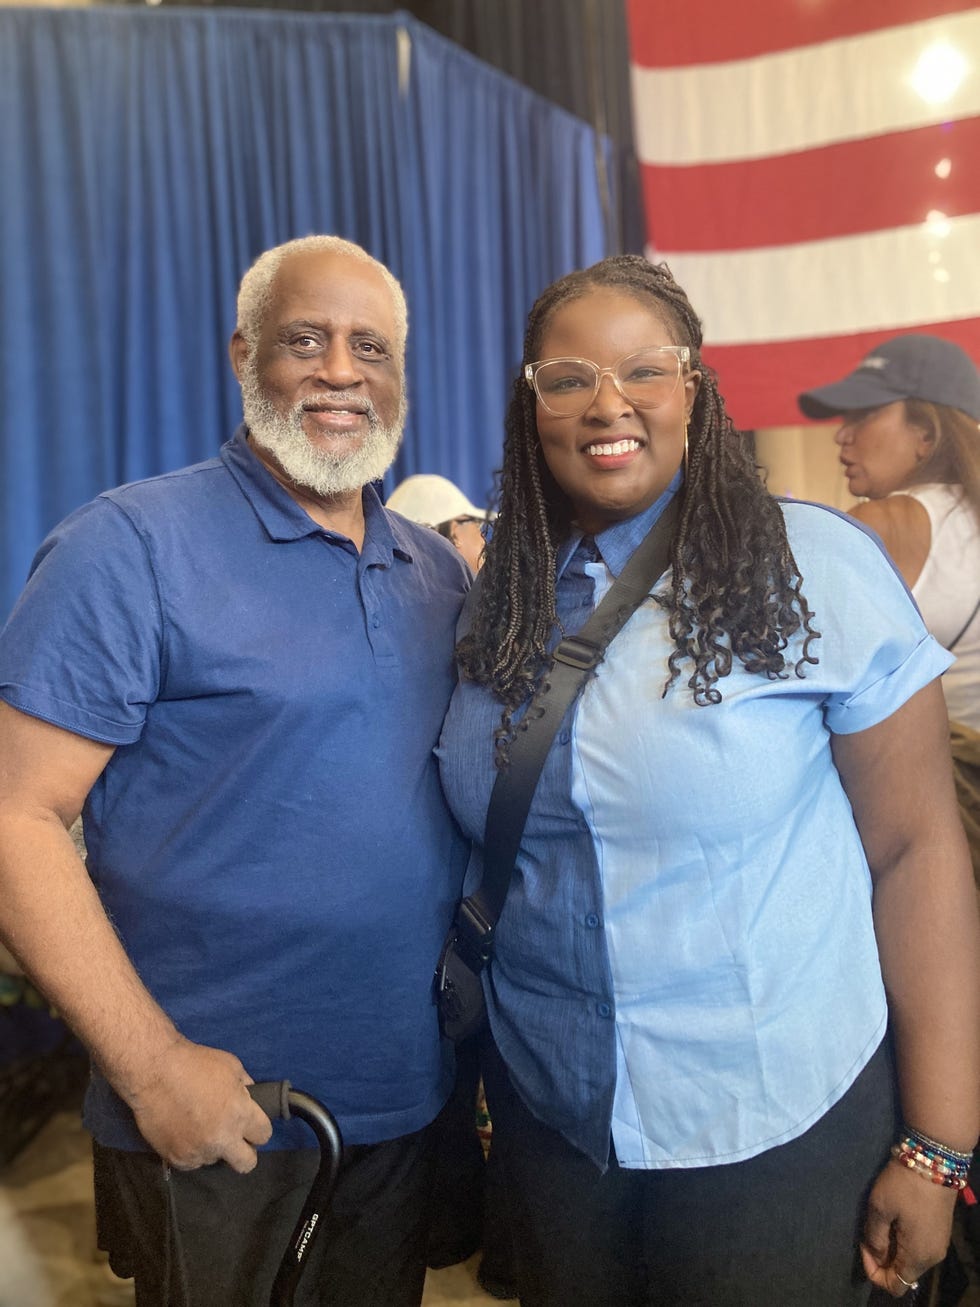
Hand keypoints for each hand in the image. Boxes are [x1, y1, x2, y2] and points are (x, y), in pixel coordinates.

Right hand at [119, 1035, 272, 1172]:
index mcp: (240, 1114)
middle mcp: (223, 1138)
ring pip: (215, 1160)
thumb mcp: (232, 1067)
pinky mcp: (177, 1159)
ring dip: (212, 1147)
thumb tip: (250, 1099)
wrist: (154, 1071)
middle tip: (233, 1138)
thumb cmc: (195, 1063)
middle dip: (245, 1152)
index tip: (250, 1124)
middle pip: (247, 1163)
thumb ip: (245, 1088)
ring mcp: (199, 1152)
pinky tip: (183, 1132)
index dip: (258, 1128)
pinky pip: (192, 1161)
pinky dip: (191, 1150)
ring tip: (198, 1126)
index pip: (264, 1135)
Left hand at [861, 1158, 957, 1295]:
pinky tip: (895, 1219)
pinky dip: (904, 1240)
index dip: (874, 1272)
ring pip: (911, 1260)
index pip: (895, 1285)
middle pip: (904, 1273)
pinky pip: (919, 1247)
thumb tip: (875, 1256)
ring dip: (892, 1248)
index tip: (863, 1246)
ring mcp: (939, 1244)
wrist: (934, 1159)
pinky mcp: (940, 1231)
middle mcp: (933, 1257)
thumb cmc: (904, 1185)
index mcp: (918, 1257)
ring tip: (880, 1224)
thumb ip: (875, 1238)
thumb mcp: (880, 1208)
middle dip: (882, 1259)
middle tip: (867, 1233)